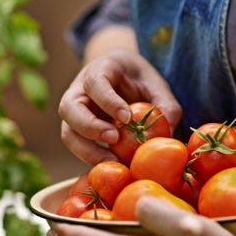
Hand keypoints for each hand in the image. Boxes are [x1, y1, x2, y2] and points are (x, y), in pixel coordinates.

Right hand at [59, 49, 180, 164]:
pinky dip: (91, 158)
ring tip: (112, 161)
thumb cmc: (140, 81)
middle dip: (89, 126)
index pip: (95, 82)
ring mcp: (74, 113)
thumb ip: (166, 106)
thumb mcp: (156, 86)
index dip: (108, 101)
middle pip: (68, 108)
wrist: (124, 79)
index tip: (127, 118)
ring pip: (68, 132)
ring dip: (86, 150)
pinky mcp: (77, 132)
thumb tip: (168, 133)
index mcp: (99, 70)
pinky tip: (111, 165)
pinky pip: (77, 147)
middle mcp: (79, 90)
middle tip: (114, 139)